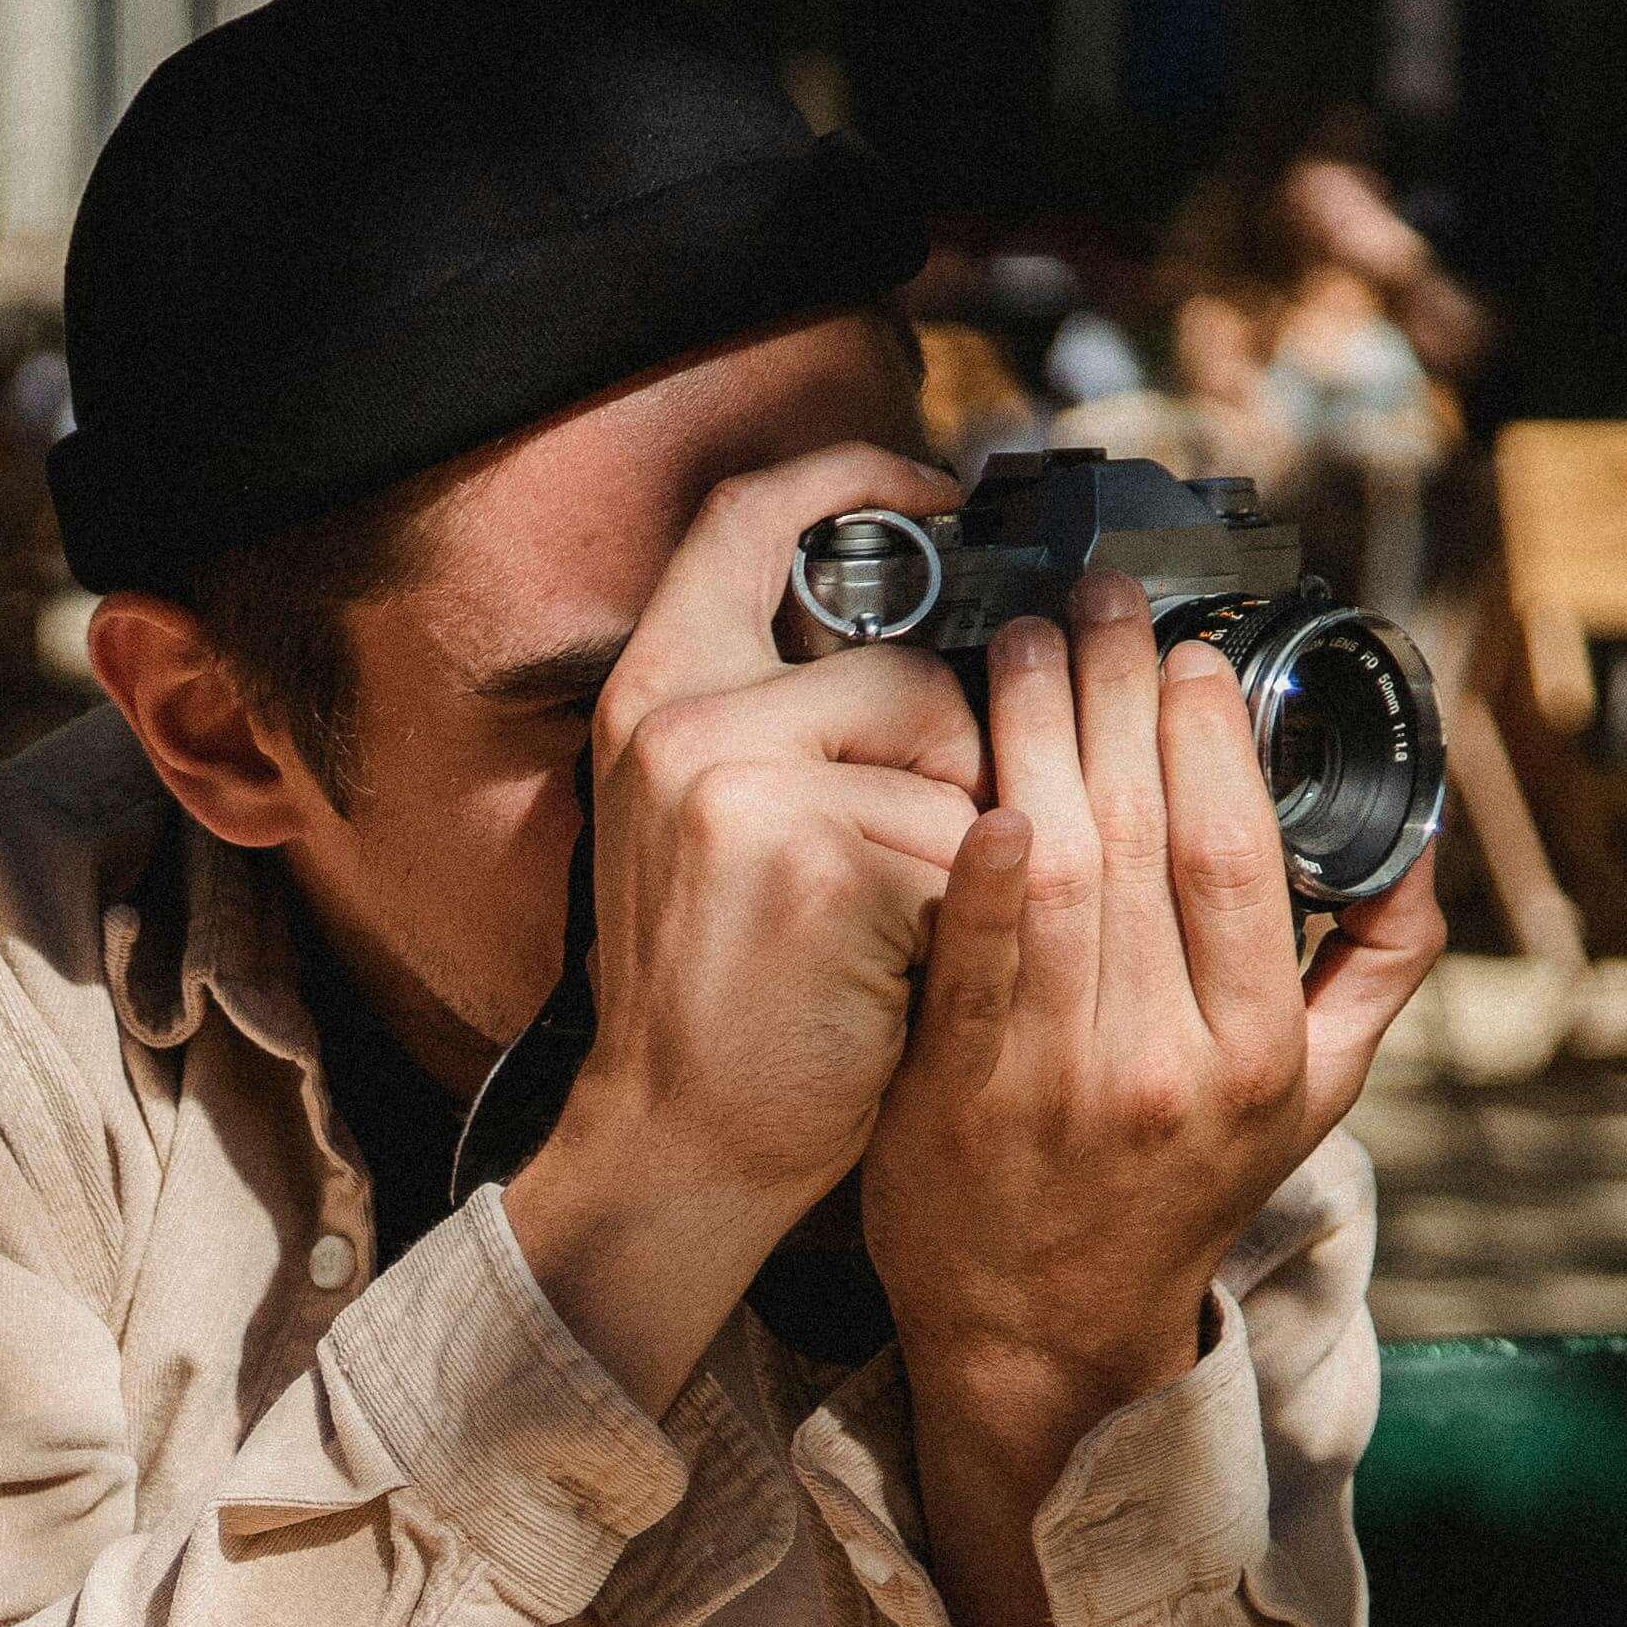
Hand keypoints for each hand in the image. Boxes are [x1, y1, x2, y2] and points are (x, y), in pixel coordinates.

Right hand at [501, 447, 991, 1400]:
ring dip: (975, 843)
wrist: (679, 1150)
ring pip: (955, 748)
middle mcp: (679, 720)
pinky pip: (968, 837)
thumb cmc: (728, 1002)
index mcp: (652, 695)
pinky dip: (972, 910)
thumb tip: (957, 639)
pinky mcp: (814, 853)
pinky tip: (906, 969)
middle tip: (935, 862)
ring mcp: (737, 782)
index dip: (856, 476)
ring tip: (907, 928)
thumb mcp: (716, 826)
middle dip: (967, 759)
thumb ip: (793, 721)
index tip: (944, 489)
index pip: (749, 515)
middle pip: (910, 661)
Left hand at [859, 571, 1439, 1438]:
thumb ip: (1376, 970)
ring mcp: (1060, 1081)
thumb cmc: (1175, 1194)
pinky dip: (977, 871)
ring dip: (1033, 738)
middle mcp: (1168, 1061)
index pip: (1240, 856)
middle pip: (1145, 839)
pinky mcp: (956, 1099)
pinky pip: (970, 965)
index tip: (1187, 650)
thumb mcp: (1313, 1101)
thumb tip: (1417, 843)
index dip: (1213, 739)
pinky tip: (977, 787)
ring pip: (1058, 874)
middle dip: (1117, 697)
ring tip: (1020, 643)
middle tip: (1093, 600)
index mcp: (1260, 1049)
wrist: (1046, 1337)